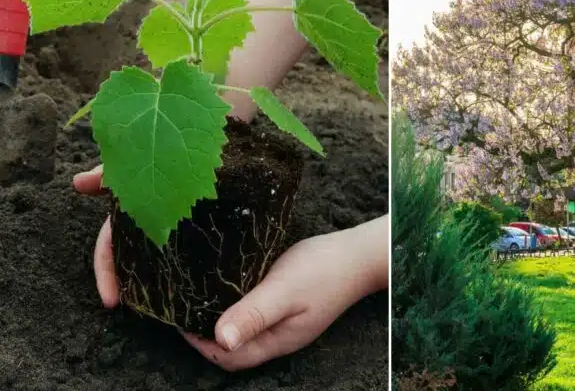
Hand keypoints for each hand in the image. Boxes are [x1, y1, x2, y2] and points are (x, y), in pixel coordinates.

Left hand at [73, 165, 387, 370]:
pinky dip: (237, 304)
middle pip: (234, 347)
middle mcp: (279, 336)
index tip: (177, 318)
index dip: (199, 343)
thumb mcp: (285, 290)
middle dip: (204, 334)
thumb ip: (254, 313)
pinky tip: (229, 285)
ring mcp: (286, 320)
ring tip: (198, 296)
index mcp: (277, 340)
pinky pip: (255, 311)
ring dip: (220, 318)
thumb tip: (219, 338)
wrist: (361, 253)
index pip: (228, 356)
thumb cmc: (325, 270)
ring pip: (244, 329)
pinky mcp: (290, 302)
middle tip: (181, 306)